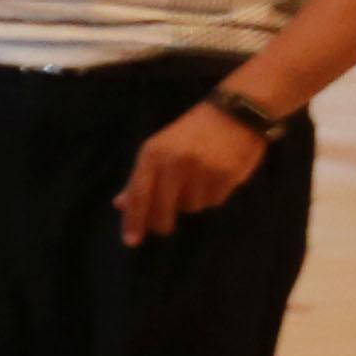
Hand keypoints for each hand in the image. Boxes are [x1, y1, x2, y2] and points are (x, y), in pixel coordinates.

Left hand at [119, 104, 267, 243]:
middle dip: (161, 222)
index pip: (138, 194)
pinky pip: (213, 201)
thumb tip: (120, 204)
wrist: (235, 113)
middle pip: (162, 209)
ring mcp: (201, 171)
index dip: (134, 220)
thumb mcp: (160, 148)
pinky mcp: (225, 177)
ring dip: (192, 201)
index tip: (131, 242)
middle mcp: (174, 163)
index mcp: (153, 154)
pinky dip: (212, 195)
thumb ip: (141, 178)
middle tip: (164, 226)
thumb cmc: (191, 133)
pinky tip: (216, 176)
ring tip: (199, 179)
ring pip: (190, 207)